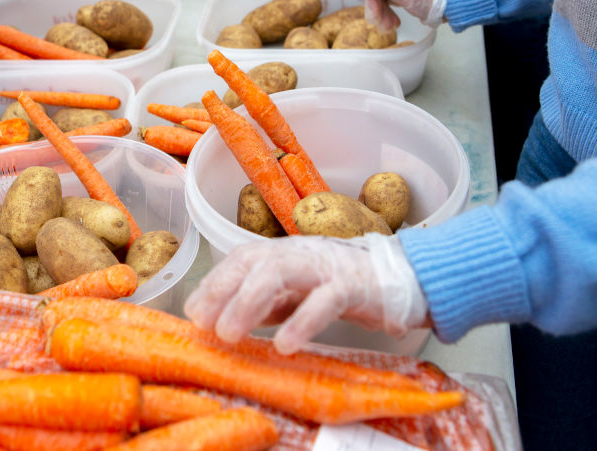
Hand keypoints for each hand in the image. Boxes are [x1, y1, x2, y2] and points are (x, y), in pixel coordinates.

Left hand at [183, 234, 428, 354]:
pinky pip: (324, 300)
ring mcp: (325, 265)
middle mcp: (299, 253)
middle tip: (205, 326)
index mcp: (283, 253)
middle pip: (253, 262)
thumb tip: (222, 321)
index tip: (192, 312)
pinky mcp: (352, 284)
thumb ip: (266, 303)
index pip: (239, 260)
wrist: (403, 281)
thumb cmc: (343, 288)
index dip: (214, 283)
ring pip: (280, 273)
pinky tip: (284, 344)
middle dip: (223, 292)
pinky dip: (301, 321)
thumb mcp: (296, 295)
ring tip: (230, 334)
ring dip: (249, 303)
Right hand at [356, 0, 446, 31]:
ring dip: (383, 17)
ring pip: (381, 2)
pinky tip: (394, 24)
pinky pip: (388, 7)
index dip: (373, 1)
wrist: (450, 6)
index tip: (375, 14)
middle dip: (379, 12)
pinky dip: (389, 17)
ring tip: (390, 27)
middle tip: (383, 25)